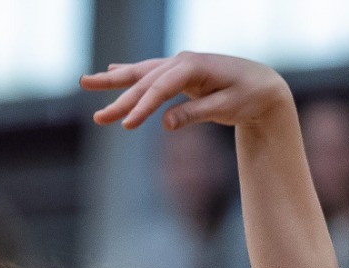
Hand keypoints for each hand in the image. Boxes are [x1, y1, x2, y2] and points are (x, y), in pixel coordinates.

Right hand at [82, 52, 290, 131]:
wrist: (263, 85)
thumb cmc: (248, 96)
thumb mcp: (227, 107)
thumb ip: (196, 114)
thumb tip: (165, 124)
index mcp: (193, 65)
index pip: (160, 87)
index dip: (142, 107)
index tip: (127, 126)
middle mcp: (181, 61)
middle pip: (144, 81)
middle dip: (120, 99)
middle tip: (98, 119)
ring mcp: (178, 66)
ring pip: (141, 74)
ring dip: (114, 81)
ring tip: (85, 82)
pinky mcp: (179, 75)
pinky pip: (149, 75)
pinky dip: (129, 74)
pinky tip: (112, 71)